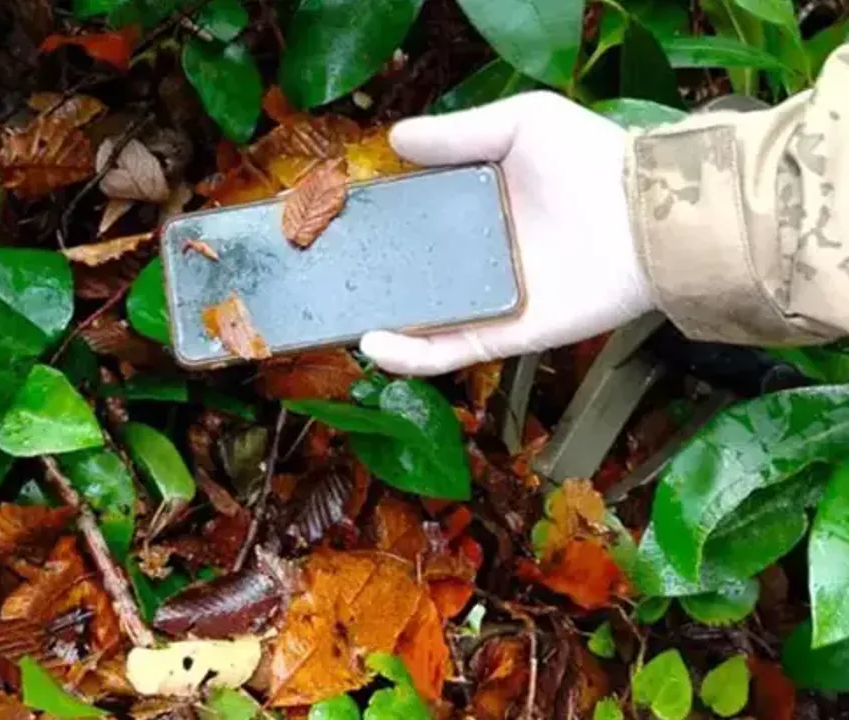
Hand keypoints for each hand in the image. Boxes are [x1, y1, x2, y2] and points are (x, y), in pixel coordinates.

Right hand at [359, 92, 655, 375]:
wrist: (650, 218)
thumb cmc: (591, 160)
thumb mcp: (522, 123)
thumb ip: (458, 133)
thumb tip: (392, 139)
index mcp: (479, 207)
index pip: (415, 217)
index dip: (376, 220)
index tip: (334, 219)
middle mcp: (479, 257)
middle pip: (408, 271)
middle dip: (363, 275)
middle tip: (318, 272)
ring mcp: (489, 300)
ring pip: (418, 318)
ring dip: (375, 320)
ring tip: (331, 314)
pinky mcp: (504, 336)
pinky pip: (447, 351)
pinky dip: (409, 356)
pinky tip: (372, 342)